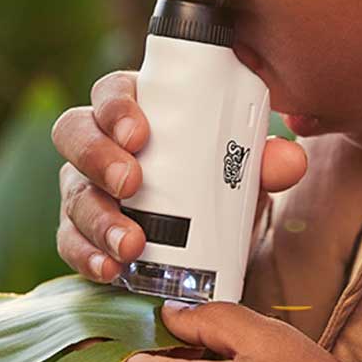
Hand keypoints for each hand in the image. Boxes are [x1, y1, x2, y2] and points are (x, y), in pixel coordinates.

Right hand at [52, 70, 306, 282]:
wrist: (210, 240)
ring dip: (99, 218)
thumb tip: (290, 159)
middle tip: (132, 182)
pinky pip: (70, 241)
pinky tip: (110, 268)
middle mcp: (101, 145)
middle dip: (99, 157)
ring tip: (131, 243)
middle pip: (75, 133)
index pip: (112, 92)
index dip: (117, 107)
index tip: (139, 132)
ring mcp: (85, 189)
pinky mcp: (80, 233)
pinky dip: (88, 256)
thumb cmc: (219, 185)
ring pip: (73, 193)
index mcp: (138, 111)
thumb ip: (266, 162)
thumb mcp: (244, 173)